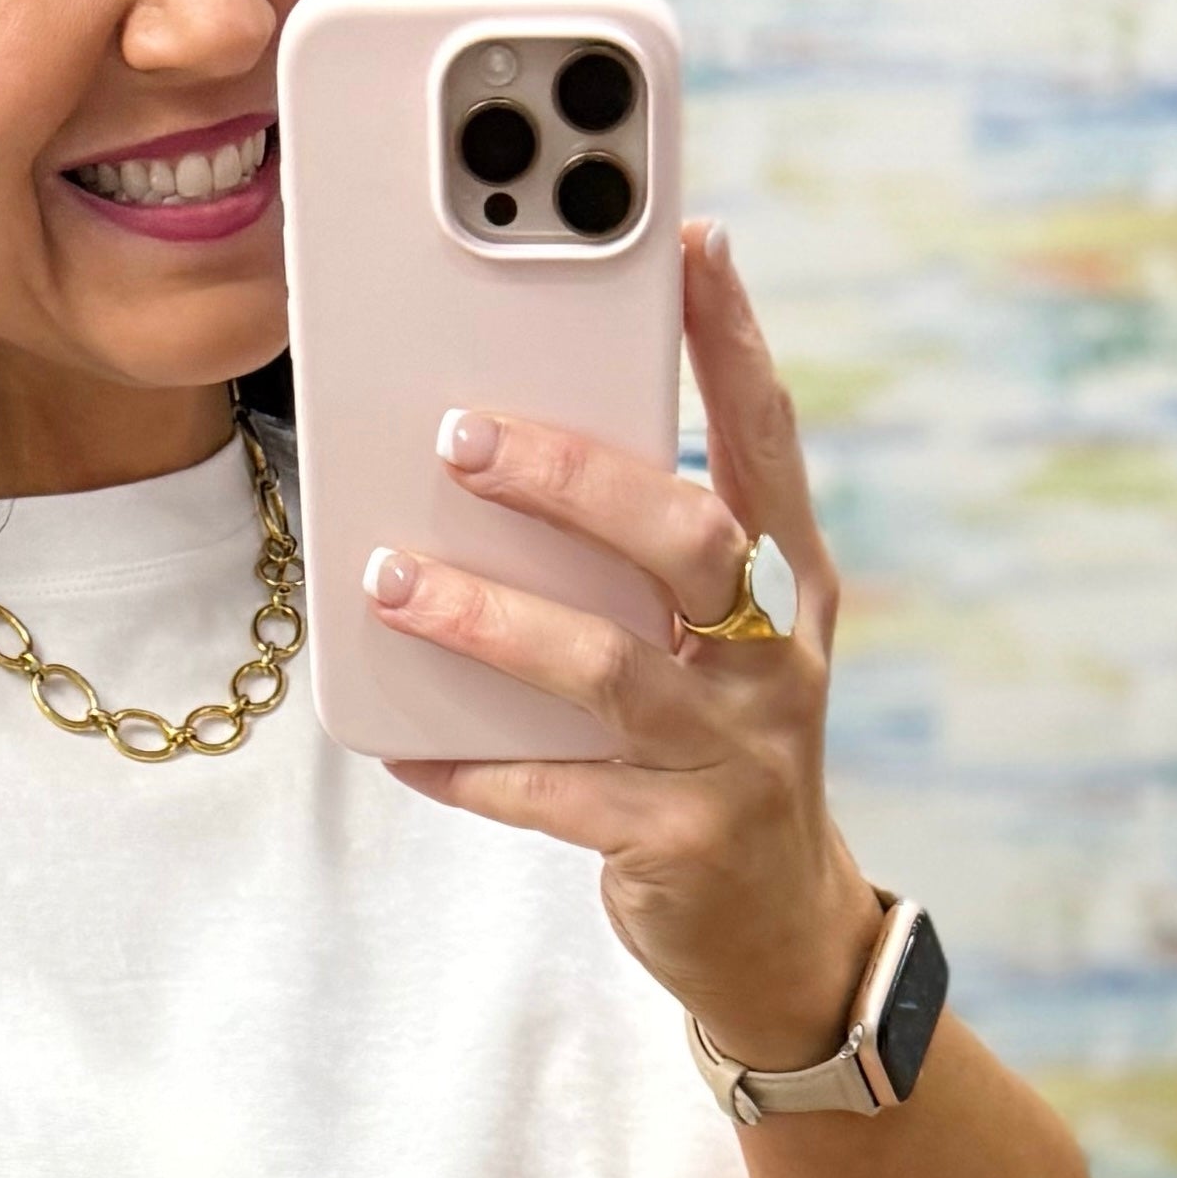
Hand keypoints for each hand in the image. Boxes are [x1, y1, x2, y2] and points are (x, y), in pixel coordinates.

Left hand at [365, 219, 883, 1073]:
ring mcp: (732, 756)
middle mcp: (770, 660)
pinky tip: (399, 741)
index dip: (732, 340)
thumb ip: (644, 563)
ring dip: (489, 617)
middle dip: (572, 477)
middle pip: (685, 537)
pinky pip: (550, 794)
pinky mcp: (676, 843)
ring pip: (607, 666)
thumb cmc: (718, 756)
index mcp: (786, 587)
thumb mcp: (715, 647)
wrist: (776, 935)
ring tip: (390, 578)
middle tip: (463, 433)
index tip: (688, 242)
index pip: (767, 440)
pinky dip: (468, 764)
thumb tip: (511, 453)